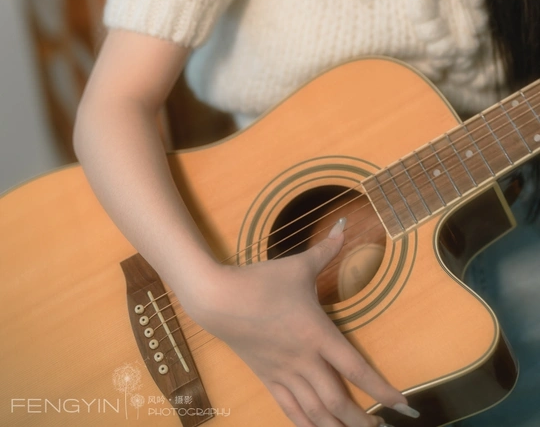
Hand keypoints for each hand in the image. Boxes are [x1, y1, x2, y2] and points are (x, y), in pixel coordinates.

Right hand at [179, 220, 410, 426]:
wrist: (217, 298)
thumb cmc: (260, 281)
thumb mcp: (297, 265)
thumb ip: (325, 249)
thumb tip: (343, 225)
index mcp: (317, 333)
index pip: (356, 368)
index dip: (382, 389)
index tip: (402, 405)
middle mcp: (304, 360)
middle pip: (338, 400)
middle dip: (362, 420)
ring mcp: (284, 373)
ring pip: (315, 411)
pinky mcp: (267, 378)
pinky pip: (290, 409)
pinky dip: (306, 425)